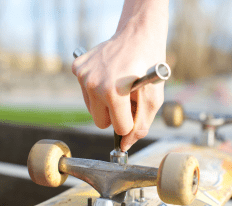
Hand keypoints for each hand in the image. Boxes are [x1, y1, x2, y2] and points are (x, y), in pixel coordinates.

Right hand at [72, 1, 167, 150]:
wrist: (138, 34)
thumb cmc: (150, 65)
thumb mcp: (154, 97)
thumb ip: (141, 125)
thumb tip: (125, 145)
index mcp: (113, 92)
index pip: (120, 128)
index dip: (132, 121)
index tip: (137, 108)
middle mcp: (93, 84)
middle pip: (101, 123)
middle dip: (116, 116)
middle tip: (128, 97)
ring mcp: (83, 75)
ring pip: (92, 110)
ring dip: (106, 104)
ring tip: (119, 85)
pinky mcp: (77, 68)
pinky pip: (86, 93)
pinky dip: (97, 90)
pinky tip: (108, 76)